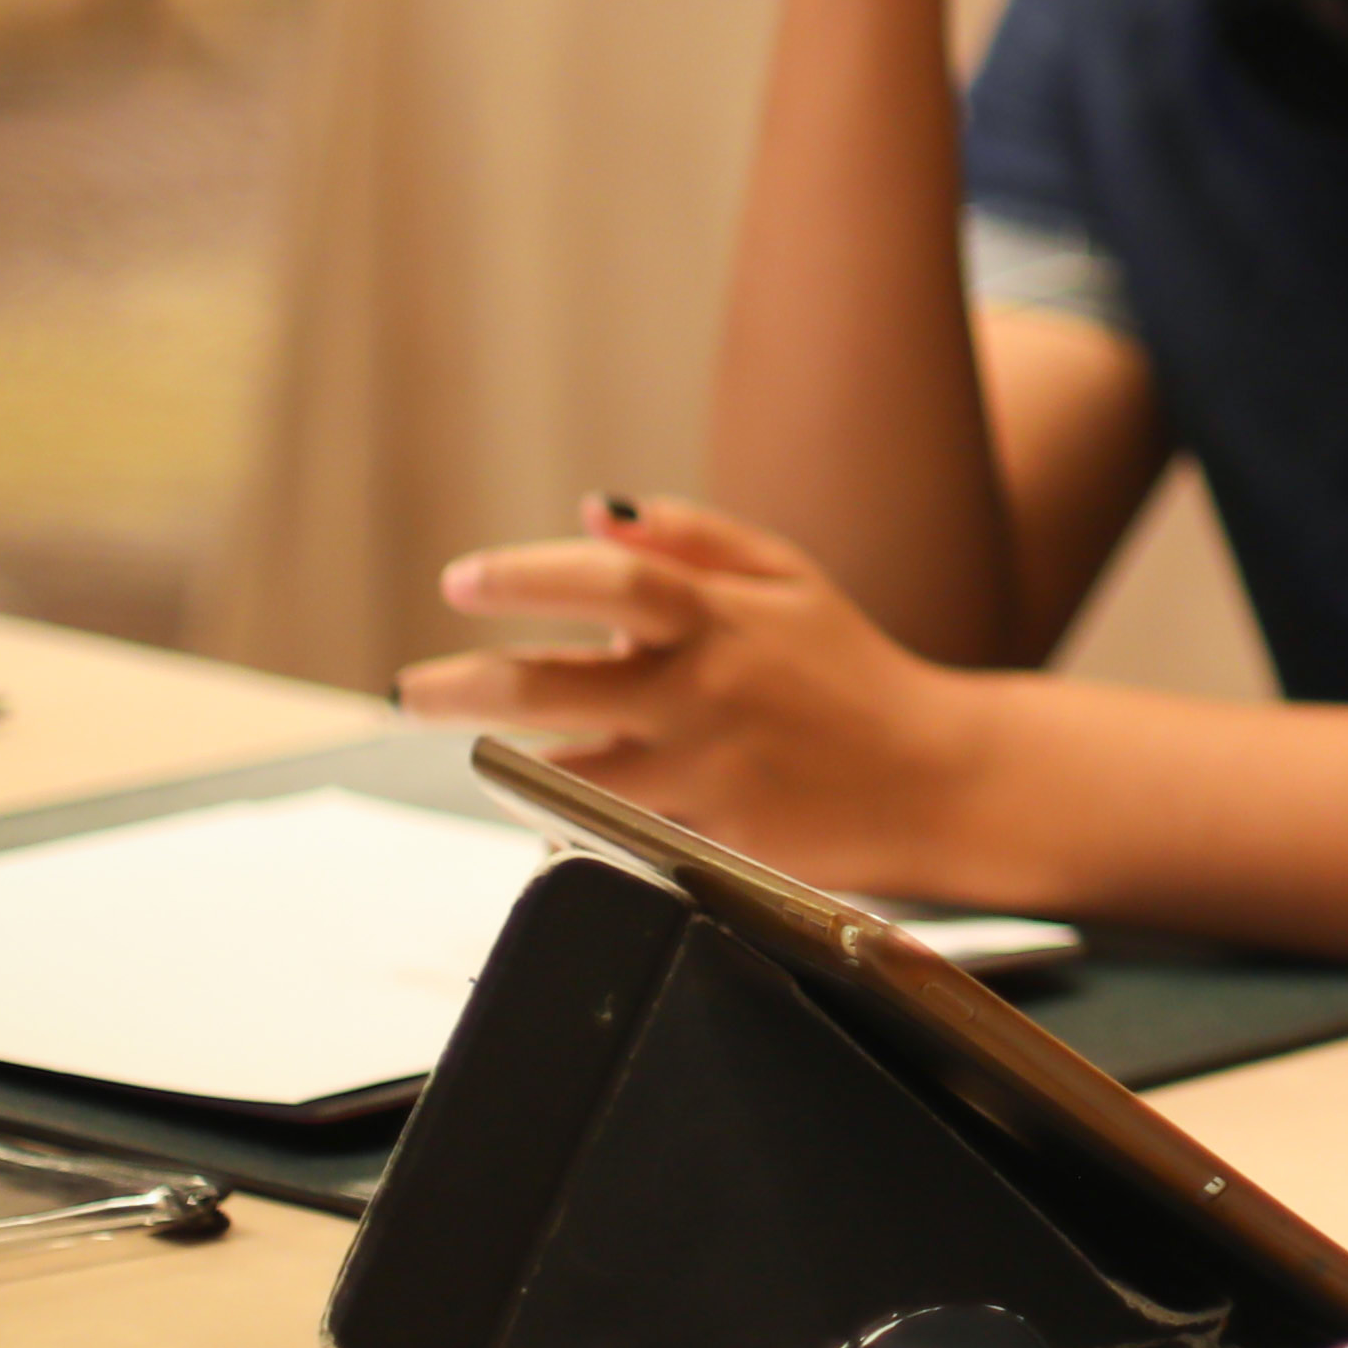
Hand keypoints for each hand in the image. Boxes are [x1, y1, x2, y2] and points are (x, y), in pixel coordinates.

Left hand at [398, 496, 1017, 903]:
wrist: (937, 777)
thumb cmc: (851, 670)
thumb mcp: (789, 578)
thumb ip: (694, 538)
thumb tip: (594, 507)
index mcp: (722, 618)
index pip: (609, 581)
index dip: (526, 576)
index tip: (462, 581)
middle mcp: (705, 694)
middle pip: (553, 688)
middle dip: (464, 689)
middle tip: (410, 693)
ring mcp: (704, 774)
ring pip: (567, 773)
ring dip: (504, 764)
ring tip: (473, 751)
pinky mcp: (712, 841)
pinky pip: (615, 831)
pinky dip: (572, 818)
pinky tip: (545, 809)